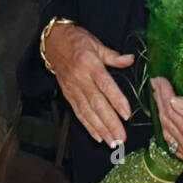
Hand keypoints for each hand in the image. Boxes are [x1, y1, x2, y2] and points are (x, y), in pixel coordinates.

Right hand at [45, 23, 134, 146]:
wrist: (52, 41)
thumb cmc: (76, 41)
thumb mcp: (96, 43)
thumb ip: (113, 55)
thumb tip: (130, 60)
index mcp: (90, 63)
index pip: (105, 84)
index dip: (116, 100)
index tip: (126, 114)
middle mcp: (80, 78)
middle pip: (96, 103)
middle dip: (110, 122)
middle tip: (121, 137)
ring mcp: (73, 88)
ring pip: (87, 111)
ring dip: (100, 128)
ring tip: (112, 141)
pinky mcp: (67, 95)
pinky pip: (78, 112)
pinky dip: (88, 126)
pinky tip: (97, 136)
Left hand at [150, 78, 182, 171]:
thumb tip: (173, 100)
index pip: (172, 112)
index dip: (164, 94)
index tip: (159, 79)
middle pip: (168, 123)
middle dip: (160, 101)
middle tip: (155, 84)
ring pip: (168, 135)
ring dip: (162, 115)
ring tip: (158, 97)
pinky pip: (176, 146)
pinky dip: (169, 130)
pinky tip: (168, 120)